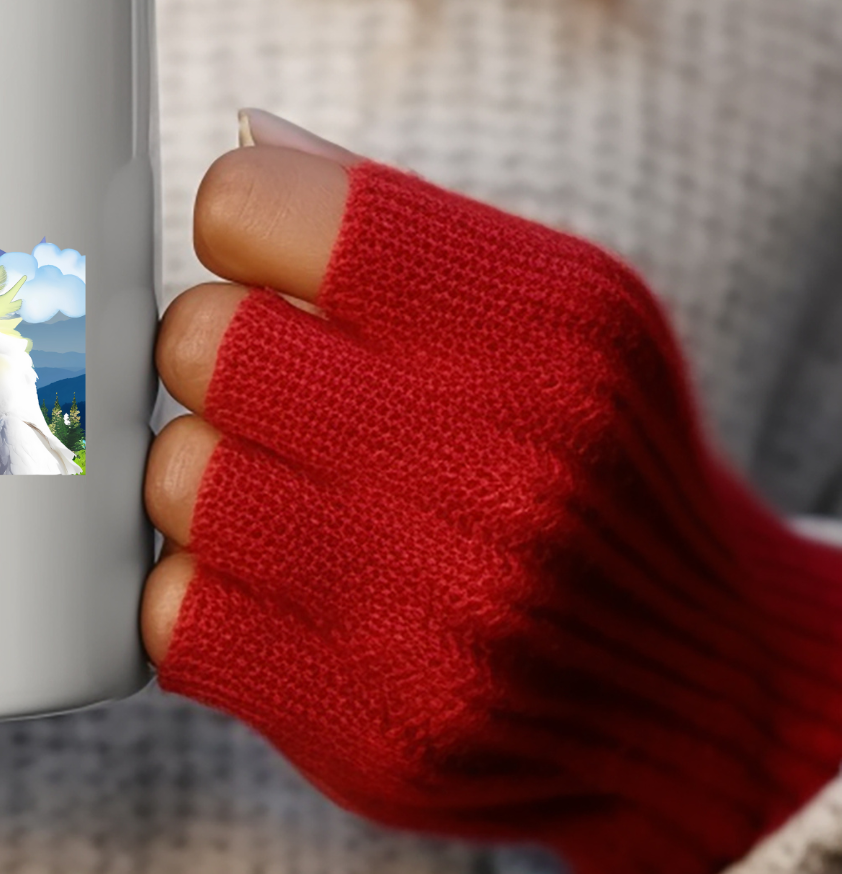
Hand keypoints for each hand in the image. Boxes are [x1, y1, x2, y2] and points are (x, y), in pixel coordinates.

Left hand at [138, 113, 841, 873]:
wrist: (704, 696)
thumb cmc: (592, 467)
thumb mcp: (560, 311)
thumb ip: (390, 218)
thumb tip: (239, 146)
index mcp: (537, 325)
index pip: (253, 210)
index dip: (239, 231)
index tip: (269, 268)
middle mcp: (491, 467)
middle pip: (197, 344)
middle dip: (215, 356)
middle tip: (271, 388)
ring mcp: (428, 611)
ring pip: (174, 479)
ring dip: (205, 479)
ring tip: (284, 491)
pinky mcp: (368, 727)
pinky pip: (169, 615)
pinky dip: (199, 594)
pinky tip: (276, 585)